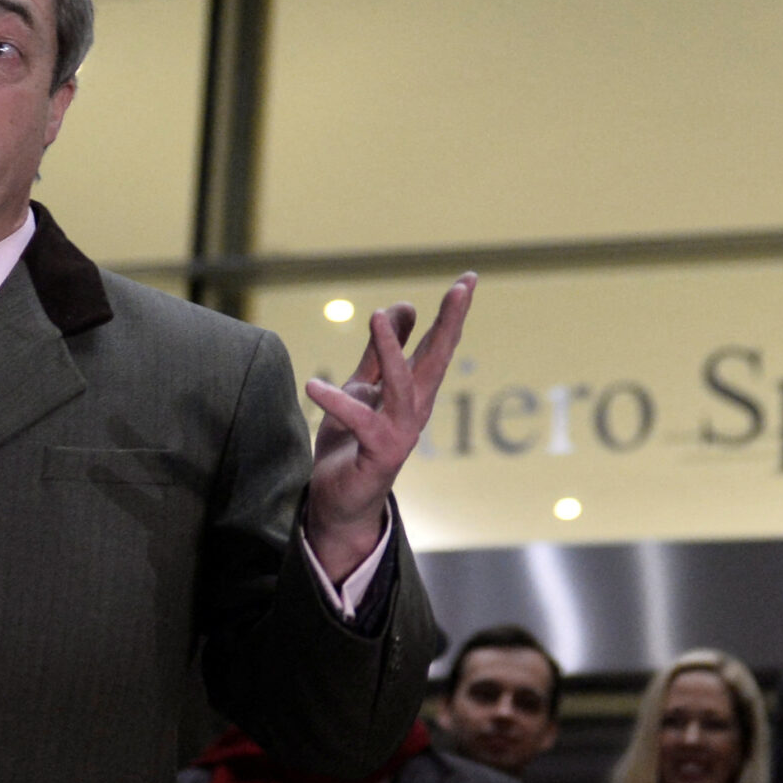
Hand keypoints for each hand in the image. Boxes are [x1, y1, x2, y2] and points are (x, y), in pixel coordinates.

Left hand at [301, 273, 473, 582]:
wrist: (339, 503)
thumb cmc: (352, 444)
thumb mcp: (364, 387)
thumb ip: (381, 351)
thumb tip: (404, 306)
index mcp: (413, 392)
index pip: (437, 345)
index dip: (452, 313)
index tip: (468, 279)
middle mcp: (414, 410)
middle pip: (437, 360)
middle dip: (450, 323)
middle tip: (462, 288)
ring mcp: (400, 432)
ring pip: (402, 385)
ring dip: (391, 350)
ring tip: (377, 314)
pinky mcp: (378, 454)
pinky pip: (360, 422)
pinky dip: (338, 403)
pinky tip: (314, 385)